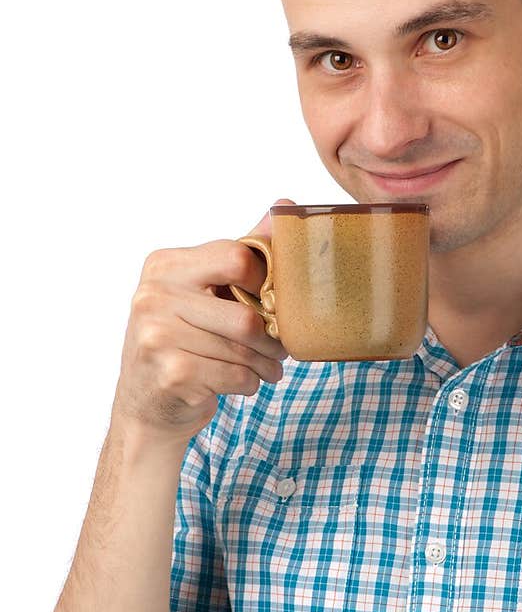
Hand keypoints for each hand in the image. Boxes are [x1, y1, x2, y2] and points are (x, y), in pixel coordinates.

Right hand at [111, 200, 295, 444]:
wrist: (146, 405)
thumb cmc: (184, 341)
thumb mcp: (204, 292)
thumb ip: (242, 252)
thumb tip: (285, 206)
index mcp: (165, 265)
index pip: (236, 257)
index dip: (266, 283)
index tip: (271, 303)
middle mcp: (153, 295)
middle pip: (246, 314)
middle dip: (272, 339)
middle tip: (279, 349)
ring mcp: (157, 335)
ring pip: (244, 349)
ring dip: (265, 365)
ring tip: (266, 369)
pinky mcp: (170, 373)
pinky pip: (236, 376)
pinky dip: (249, 384)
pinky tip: (242, 383)